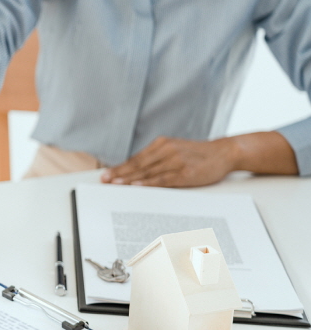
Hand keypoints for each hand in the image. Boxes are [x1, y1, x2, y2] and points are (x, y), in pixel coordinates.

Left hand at [100, 136, 236, 187]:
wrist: (224, 152)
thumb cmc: (198, 154)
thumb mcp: (175, 149)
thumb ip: (157, 158)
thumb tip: (136, 171)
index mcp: (161, 144)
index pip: (136, 158)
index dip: (120, 167)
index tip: (106, 174)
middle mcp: (166, 150)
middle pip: (138, 164)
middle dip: (119, 173)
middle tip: (104, 180)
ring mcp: (176, 161)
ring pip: (147, 172)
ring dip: (129, 179)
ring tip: (114, 184)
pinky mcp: (185, 172)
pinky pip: (163, 179)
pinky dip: (148, 183)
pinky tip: (137, 186)